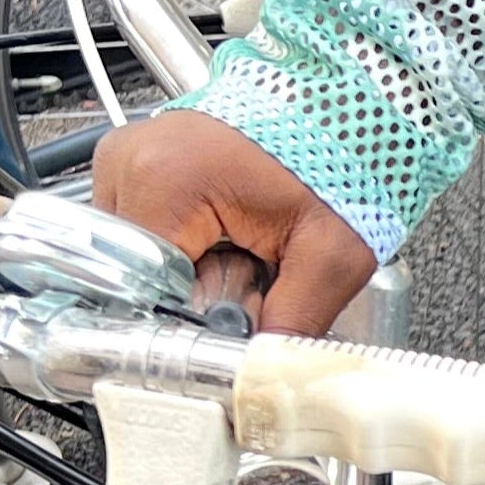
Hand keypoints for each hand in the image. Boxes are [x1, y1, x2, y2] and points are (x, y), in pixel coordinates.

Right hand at [89, 114, 380, 336]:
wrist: (353, 102)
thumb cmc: (345, 159)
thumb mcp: (332, 257)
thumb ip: (292, 326)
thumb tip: (262, 381)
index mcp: (164, 180)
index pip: (141, 289)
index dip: (189, 318)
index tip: (233, 318)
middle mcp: (131, 160)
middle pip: (134, 273)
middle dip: (191, 294)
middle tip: (251, 271)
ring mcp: (131, 154)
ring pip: (138, 255)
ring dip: (187, 270)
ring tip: (243, 247)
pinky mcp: (144, 158)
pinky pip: (147, 228)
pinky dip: (185, 244)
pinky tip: (227, 233)